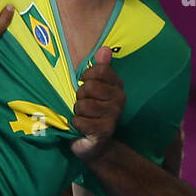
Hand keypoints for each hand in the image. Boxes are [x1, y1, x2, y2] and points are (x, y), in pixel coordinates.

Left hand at [70, 46, 125, 160]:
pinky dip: (76, 125)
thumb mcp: (94, 89)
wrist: (95, 146)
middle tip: (83, 106)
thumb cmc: (91, 113)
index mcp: (117, 86)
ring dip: (77, 112)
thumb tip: (105, 49)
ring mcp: (113, 116)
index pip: (100, 70)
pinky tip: (82, 129)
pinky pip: (80, 121)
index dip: (86, 77)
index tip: (84, 84)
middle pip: (89, 87)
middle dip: (79, 97)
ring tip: (83, 117)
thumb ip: (100, 68)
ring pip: (83, 105)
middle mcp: (119, 100)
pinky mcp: (103, 131)